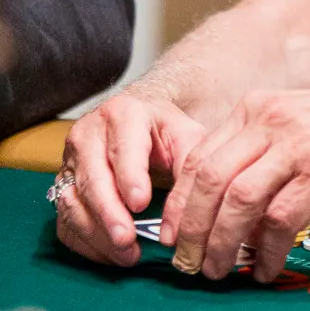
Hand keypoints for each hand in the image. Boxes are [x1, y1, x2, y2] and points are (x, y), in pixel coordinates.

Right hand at [56, 92, 206, 265]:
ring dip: (98, 234)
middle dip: (110, 213)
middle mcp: (88, 135)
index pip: (123, 149)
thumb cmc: (163, 130)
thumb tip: (187, 210)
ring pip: (73, 203)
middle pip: (93, 179)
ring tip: (126, 254)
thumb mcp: (184, 134)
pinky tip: (110, 254)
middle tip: (128, 239)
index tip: (141, 204)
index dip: (130, 177)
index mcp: (122, 114)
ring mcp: (69, 162)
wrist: (136, 120)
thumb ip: (189, 164)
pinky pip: (65, 221)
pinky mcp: (61, 187)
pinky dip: (85, 242)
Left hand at [160, 77, 309, 283]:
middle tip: (189, 263)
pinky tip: (268, 265)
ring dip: (223, 245)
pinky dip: (269, 250)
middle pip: (210, 181)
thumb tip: (223, 205)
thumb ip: (260, 152)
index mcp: (258, 108)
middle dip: (192, 230)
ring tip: (221, 270)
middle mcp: (273, 120)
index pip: (198, 157)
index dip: (178, 204)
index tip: (172, 236)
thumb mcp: (297, 124)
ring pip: (239, 201)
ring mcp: (300, 144)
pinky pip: (282, 218)